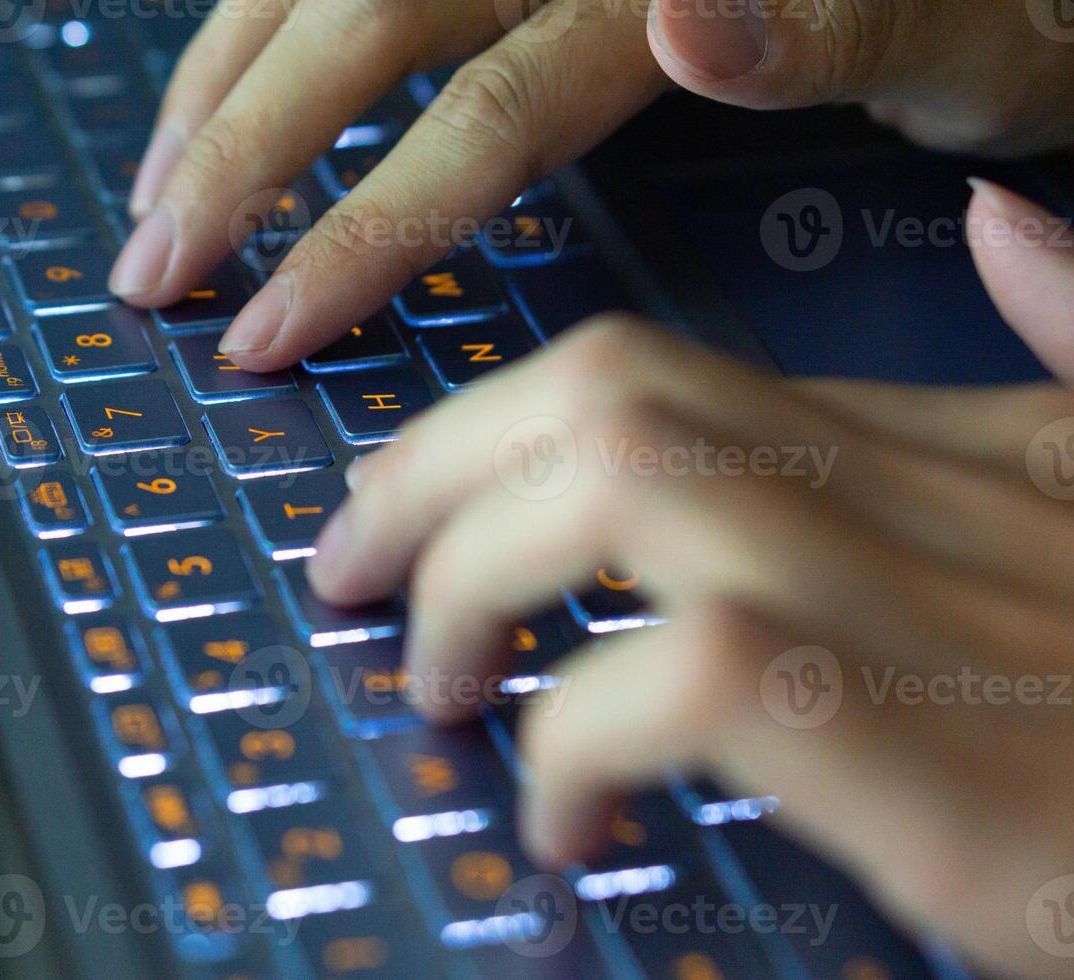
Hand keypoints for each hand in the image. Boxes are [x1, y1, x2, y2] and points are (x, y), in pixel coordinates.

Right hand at [107, 0, 1073, 370]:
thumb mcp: (976, 37)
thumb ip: (836, 25)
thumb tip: (691, 18)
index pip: (475, 118)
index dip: (351, 230)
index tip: (256, 329)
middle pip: (361, 27)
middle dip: (237, 158)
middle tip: (149, 270)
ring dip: (226, 77)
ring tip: (154, 182)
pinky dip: (269, 15)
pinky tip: (225, 67)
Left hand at [304, 181, 1073, 976]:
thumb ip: (1073, 350)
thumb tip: (1009, 224)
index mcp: (938, 443)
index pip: (659, 373)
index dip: (495, 430)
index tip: (407, 510)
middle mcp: (913, 493)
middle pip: (608, 393)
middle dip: (432, 473)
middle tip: (351, 572)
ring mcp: (919, 606)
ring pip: (622, 485)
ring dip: (472, 581)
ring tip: (437, 682)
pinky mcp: (927, 746)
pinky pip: (683, 671)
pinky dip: (579, 736)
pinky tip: (567, 816)